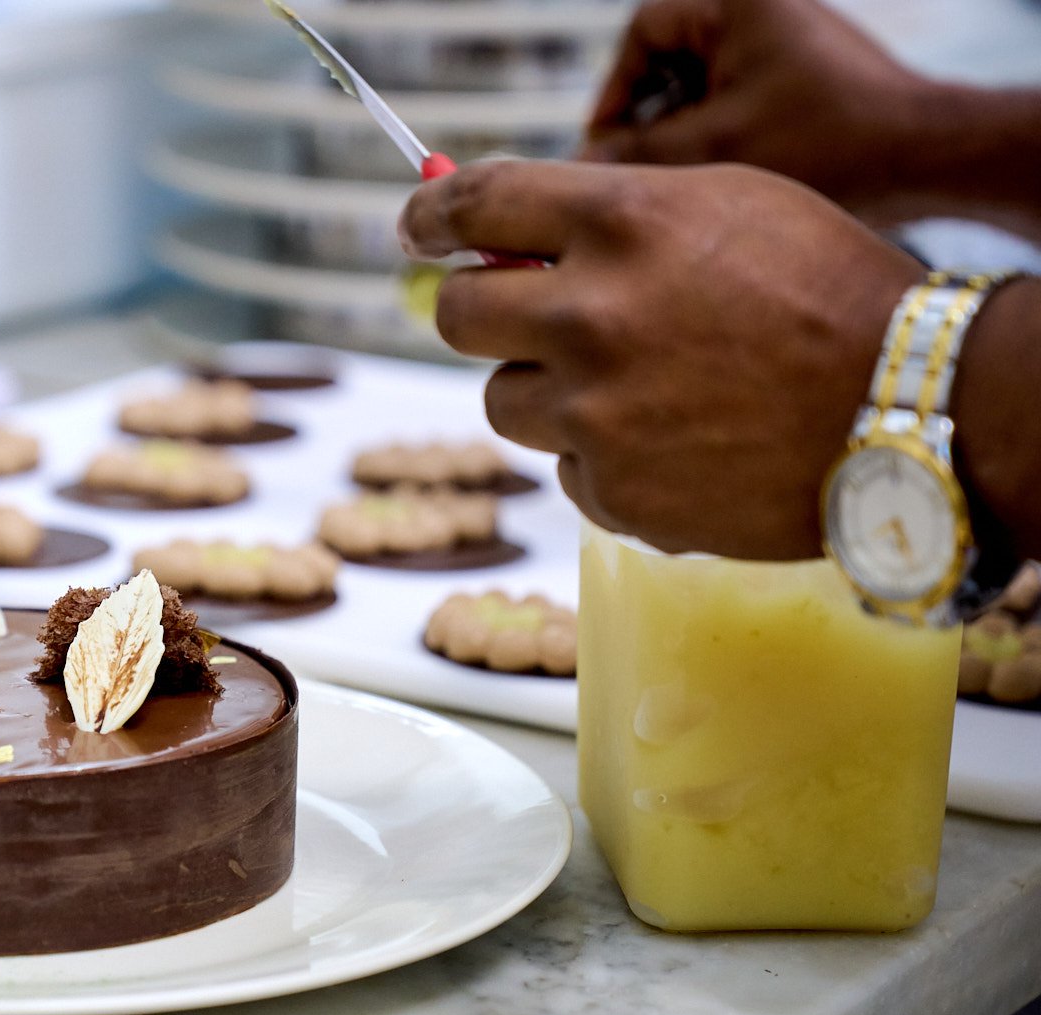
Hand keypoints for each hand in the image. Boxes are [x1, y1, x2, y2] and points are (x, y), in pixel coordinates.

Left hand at [399, 159, 921, 559]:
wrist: (911, 408)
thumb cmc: (829, 295)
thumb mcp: (729, 206)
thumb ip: (616, 215)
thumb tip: (516, 245)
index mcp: (623, 223)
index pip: (476, 206)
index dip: (431, 215)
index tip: (418, 228)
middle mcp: (592, 316)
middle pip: (459, 316)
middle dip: (478, 312)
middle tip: (512, 317)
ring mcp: (596, 413)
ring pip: (506, 403)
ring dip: (550, 393)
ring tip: (642, 388)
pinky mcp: (614, 492)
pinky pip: (568, 471)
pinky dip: (608, 461)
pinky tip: (679, 444)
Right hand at [583, 0, 933, 225]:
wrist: (926, 157)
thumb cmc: (833, 140)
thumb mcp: (716, 148)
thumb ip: (637, 154)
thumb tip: (581, 166)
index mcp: (737, 0)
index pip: (643, 32)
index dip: (615, 93)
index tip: (605, 145)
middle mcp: (762, 8)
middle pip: (668, 61)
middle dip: (650, 119)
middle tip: (637, 171)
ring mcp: (785, 40)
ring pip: (700, 86)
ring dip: (684, 134)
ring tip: (686, 180)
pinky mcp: (801, 75)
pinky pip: (736, 99)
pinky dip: (719, 136)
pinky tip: (722, 178)